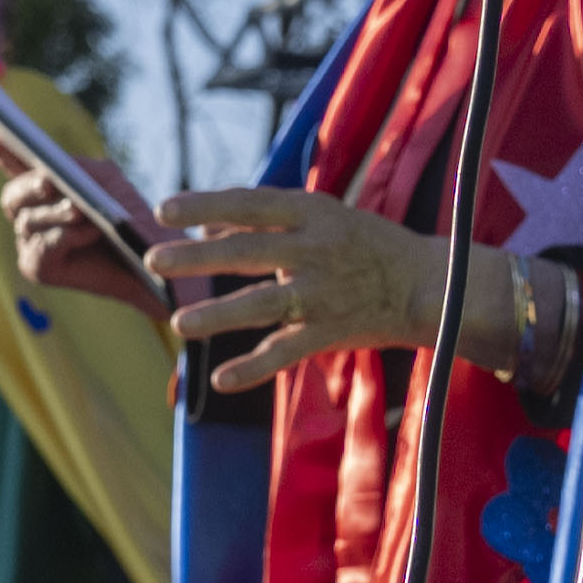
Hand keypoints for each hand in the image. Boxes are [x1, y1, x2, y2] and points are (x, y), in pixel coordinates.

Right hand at [1, 154, 163, 312]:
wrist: (149, 259)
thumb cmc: (128, 215)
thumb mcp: (107, 180)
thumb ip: (77, 169)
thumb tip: (47, 175)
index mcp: (43, 186)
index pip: (15, 166)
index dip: (3, 153)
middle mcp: (30, 213)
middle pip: (12, 196)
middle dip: (30, 187)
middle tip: (48, 181)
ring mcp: (30, 241)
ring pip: (28, 222)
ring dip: (57, 213)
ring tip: (81, 210)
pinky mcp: (36, 267)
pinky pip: (41, 248)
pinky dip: (65, 237)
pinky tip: (89, 231)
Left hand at [140, 186, 546, 389]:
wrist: (428, 283)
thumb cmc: (366, 244)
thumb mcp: (323, 216)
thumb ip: (266, 221)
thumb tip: (207, 226)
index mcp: (313, 212)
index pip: (250, 204)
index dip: (205, 205)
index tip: (163, 209)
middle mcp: (316, 249)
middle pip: (248, 252)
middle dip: (198, 258)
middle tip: (153, 260)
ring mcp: (323, 293)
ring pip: (262, 305)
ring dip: (218, 314)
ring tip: (179, 323)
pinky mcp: (331, 331)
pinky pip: (286, 352)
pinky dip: (254, 367)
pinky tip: (221, 378)